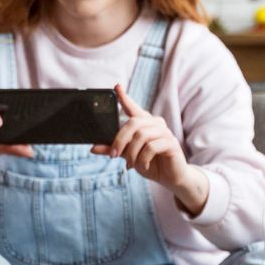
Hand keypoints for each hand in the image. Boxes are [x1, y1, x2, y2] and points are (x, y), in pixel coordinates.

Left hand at [92, 83, 205, 208]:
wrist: (170, 178)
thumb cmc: (150, 163)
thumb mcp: (128, 156)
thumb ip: (113, 149)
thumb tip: (93, 147)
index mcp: (145, 123)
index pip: (133, 108)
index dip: (124, 97)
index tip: (116, 87)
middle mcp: (155, 124)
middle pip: (133, 123)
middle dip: (120, 140)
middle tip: (113, 155)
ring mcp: (165, 132)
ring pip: (142, 136)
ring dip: (132, 153)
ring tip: (130, 165)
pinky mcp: (171, 143)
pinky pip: (152, 147)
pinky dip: (143, 159)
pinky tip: (143, 166)